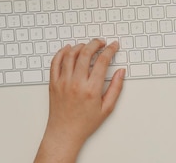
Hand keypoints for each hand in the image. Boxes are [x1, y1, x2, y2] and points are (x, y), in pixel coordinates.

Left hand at [34, 39, 125, 162]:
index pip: (102, 61)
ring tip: (87, 46)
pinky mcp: (53, 83)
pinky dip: (61, 52)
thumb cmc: (85, 123)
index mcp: (91, 89)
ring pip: (70, 55)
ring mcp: (63, 82)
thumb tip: (121, 72)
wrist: (64, 133)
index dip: (110, 50)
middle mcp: (76, 83)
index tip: (113, 46)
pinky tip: (68, 49)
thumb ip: (116, 88)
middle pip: (86, 53)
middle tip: (101, 42)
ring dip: (80, 46)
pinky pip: (55, 62)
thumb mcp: (107, 108)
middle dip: (95, 43)